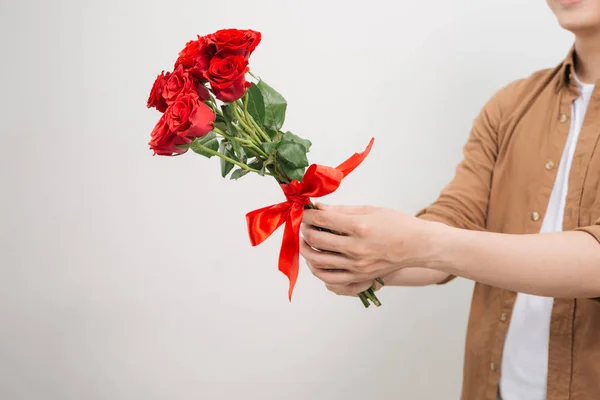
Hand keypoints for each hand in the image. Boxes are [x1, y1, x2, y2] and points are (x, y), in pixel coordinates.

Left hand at [300, 203, 438, 287]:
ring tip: (306, 242)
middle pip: (316, 240)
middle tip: (304, 225)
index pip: (322, 220)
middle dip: (304, 230)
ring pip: (318, 260)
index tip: (303, 212)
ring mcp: (357, 265)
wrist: (417, 245)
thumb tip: (318, 208)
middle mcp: (356, 248)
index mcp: (359, 227)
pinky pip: (330, 278)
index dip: (307, 215)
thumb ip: (342, 210)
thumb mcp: (370, 210)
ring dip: (306, 250)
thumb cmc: (396, 223)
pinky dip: (318, 270)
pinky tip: (315, 261)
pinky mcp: (359, 276)